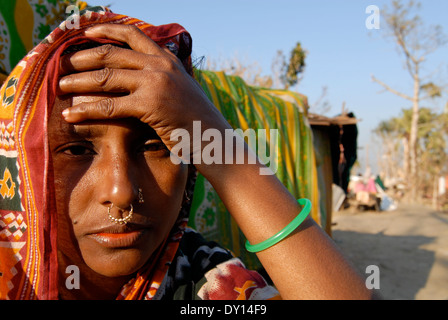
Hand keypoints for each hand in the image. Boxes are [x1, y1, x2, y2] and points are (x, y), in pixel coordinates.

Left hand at [58, 24, 229, 151]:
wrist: (214, 138)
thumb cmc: (196, 119)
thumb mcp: (180, 90)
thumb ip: (161, 78)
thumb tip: (137, 77)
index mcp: (167, 59)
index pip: (132, 35)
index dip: (106, 30)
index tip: (86, 33)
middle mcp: (160, 65)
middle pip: (111, 55)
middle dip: (83, 59)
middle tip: (64, 66)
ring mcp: (155, 83)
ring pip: (105, 78)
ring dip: (78, 82)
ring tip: (61, 87)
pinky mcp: (149, 104)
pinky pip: (109, 106)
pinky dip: (86, 110)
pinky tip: (71, 115)